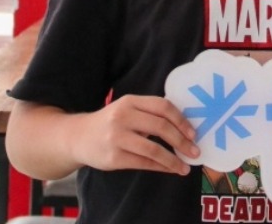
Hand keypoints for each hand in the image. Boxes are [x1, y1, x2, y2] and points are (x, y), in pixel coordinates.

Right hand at [68, 94, 199, 174]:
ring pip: (154, 149)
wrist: (77, 137)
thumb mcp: (127, 110)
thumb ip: (150, 114)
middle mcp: (123, 117)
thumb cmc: (110, 123)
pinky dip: (161, 167)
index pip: (163, 107)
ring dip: (173, 160)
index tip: (194, 133)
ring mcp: (116, 138)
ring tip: (185, 167)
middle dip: (182, 141)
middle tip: (195, 151)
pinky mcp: (113, 157)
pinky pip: (143, 163)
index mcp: (130, 102)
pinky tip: (170, 169)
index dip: (181, 120)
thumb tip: (184, 128)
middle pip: (161, 127)